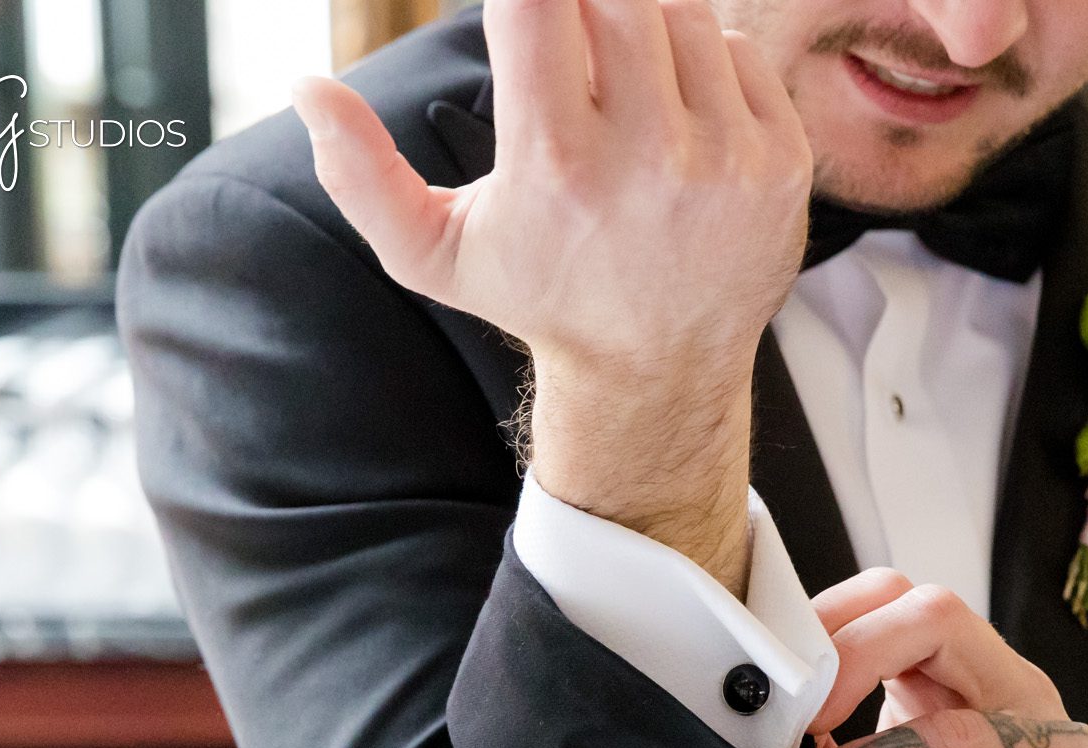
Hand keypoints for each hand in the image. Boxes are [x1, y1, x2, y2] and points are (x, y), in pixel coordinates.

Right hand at [291, 1, 813, 591]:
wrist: (657, 370)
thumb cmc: (543, 297)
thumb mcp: (435, 254)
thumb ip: (360, 174)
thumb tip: (306, 86)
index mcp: (557, 164)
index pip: (536, 3)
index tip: (519, 14)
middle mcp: (651, 157)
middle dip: (583, 8)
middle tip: (570, 54)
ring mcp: (726, 159)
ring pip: (680, 13)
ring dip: (643, 26)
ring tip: (621, 88)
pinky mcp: (781, 162)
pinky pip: (740, 50)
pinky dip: (705, 60)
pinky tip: (677, 114)